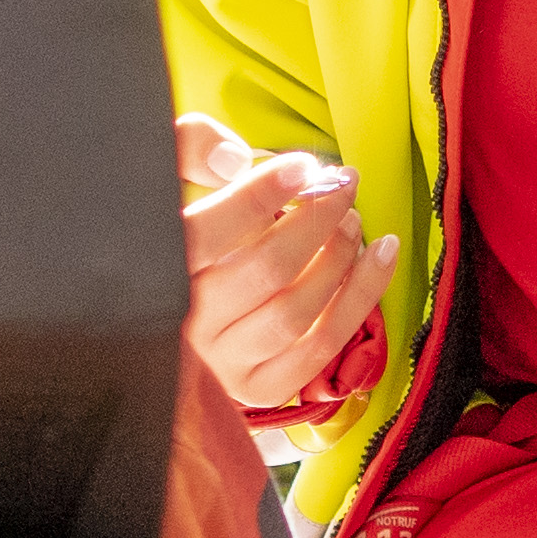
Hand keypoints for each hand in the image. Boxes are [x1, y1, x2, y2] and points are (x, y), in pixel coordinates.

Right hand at [181, 115, 392, 414]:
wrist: (165, 320)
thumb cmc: (179, 235)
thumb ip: (188, 150)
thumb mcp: (165, 181)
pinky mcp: (257, 387)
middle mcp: (185, 327)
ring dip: (340, 256)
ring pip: (296, 311)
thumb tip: (237, 159)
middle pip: (266, 269)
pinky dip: (362, 296)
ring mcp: (222, 364)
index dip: (261, 194)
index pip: (207, 233)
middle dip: (318, 218)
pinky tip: (383, 254)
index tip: (302, 166)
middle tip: (342, 183)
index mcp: (153, 275)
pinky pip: (321, 346)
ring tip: (352, 217)